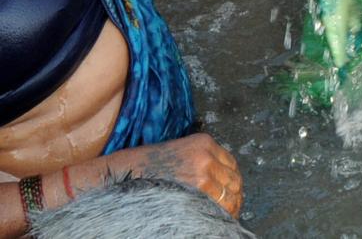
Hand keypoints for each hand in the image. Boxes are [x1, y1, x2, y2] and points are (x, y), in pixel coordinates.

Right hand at [106, 134, 242, 216]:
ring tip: (221, 219)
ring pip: (228, 197)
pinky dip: (218, 216)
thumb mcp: (179, 152)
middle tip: (230, 210)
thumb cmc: (146, 166)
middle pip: (234, 182)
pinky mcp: (193, 193)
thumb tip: (218, 183)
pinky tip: (213, 223)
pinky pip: (214, 208)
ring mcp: (202, 175)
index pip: (232, 165)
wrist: (123, 174)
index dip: (233, 182)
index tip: (232, 193)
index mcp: (205, 143)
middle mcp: (206, 157)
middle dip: (234, 197)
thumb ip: (201, 161)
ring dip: (228, 209)